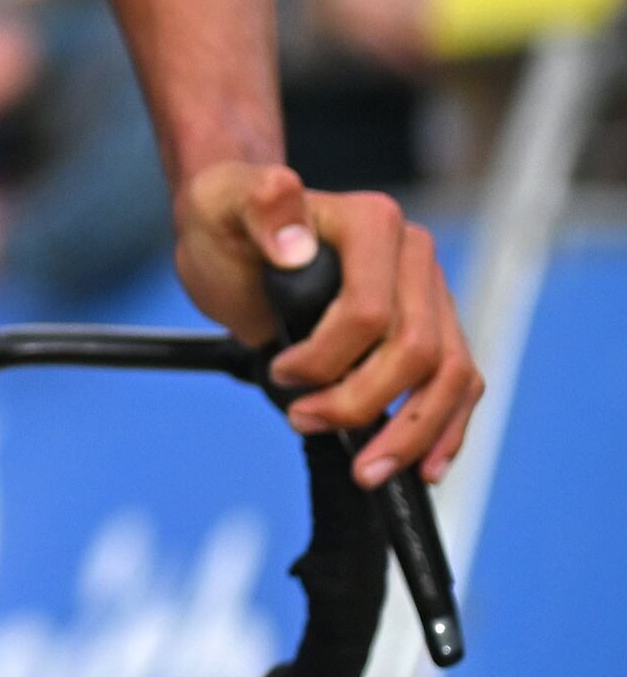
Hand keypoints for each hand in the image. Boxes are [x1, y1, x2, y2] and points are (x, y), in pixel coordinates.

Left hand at [174, 162, 483, 487]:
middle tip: (304, 421)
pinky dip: (445, 430)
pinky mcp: (436, 330)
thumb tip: (293, 242)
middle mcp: (414, 256)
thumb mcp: (216, 206)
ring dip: (411, 435)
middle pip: (415, 351)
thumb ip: (257, 209)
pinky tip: (423, 467)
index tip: (281, 371)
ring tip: (365, 471)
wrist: (238, 239)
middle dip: (363, 404)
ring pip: (450, 378)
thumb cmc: (224, 221)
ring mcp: (431, 295)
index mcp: (373, 222)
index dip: (326, 357)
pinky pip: (460, 386)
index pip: (370, 312)